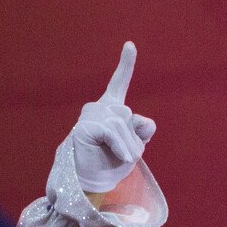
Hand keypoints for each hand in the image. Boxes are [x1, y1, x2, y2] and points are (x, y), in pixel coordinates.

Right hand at [73, 42, 156, 194]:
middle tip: (125, 155)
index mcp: (112, 108)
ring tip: (121, 158)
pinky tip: (120, 156)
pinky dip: (121, 147)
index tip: (130, 45)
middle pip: (130, 116)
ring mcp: (90, 115)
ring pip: (122, 123)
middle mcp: (99, 107)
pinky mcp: (85, 126)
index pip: (119, 82)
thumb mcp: (135, 145)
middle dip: (134, 139)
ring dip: (128, 146)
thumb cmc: (113, 162)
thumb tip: (141, 120)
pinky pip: (112, 132)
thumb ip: (141, 129)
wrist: (94, 181)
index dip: (126, 64)